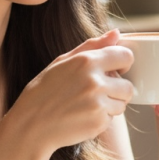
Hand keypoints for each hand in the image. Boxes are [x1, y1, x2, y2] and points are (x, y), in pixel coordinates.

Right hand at [4, 28, 133, 156]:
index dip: (122, 64)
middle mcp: (95, 82)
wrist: (30, 125)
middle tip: (97, 92)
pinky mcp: (98, 123)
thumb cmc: (44, 91)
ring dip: (111, 105)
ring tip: (87, 104)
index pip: (126, 57)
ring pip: (123, 104)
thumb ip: (92, 46)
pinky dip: (102, 118)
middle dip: (118, 89)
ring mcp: (98, 104)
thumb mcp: (62, 62)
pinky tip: (82, 116)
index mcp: (86, 61)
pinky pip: (112, 119)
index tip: (113, 70)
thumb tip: (117, 34)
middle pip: (129, 86)